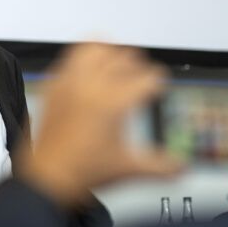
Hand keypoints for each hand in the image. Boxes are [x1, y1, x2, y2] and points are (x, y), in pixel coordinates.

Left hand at [21, 44, 181, 205]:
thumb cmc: (80, 172)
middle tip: (142, 78)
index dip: (158, 83)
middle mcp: (91, 87)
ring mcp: (70, 84)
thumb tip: (181, 166)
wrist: (47, 178)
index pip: (146, 79)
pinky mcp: (54, 86)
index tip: (158, 87)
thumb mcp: (128, 168)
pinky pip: (70, 57)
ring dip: (110, 52)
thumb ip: (160, 166)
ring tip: (116, 64)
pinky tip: (90, 69)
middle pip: (123, 58)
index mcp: (112, 103)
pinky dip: (84, 57)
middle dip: (138, 66)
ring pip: (94, 48)